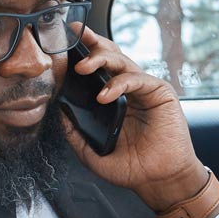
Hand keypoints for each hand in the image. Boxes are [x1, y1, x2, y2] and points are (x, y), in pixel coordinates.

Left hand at [61, 27, 209, 211]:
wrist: (160, 181)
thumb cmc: (133, 168)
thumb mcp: (92, 153)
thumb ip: (75, 133)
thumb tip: (58, 112)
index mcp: (114, 99)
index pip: (97, 68)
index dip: (83, 52)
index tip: (66, 38)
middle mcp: (129, 90)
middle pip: (110, 55)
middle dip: (91, 42)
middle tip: (74, 36)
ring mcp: (145, 89)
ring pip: (122, 61)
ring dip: (100, 59)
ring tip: (82, 68)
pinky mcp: (160, 93)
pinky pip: (137, 79)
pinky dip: (119, 84)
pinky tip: (105, 96)